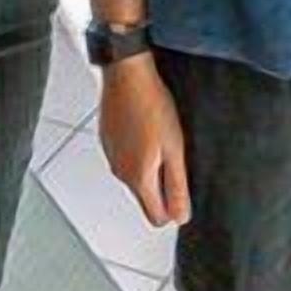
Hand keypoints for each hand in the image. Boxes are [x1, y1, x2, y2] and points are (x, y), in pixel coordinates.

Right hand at [98, 56, 191, 226]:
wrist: (126, 73)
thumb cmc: (151, 105)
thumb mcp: (175, 149)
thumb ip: (177, 186)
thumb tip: (181, 217)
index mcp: (137, 178)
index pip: (156, 217)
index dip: (173, 209)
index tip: (182, 188)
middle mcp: (120, 172)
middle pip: (146, 196)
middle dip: (162, 185)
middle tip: (175, 154)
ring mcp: (111, 154)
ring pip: (135, 174)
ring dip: (150, 164)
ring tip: (161, 136)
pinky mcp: (107, 139)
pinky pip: (126, 155)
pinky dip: (137, 147)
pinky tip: (146, 125)